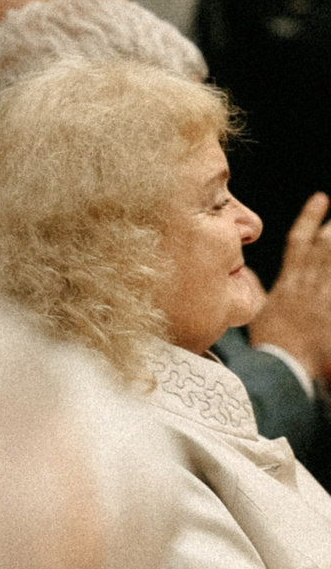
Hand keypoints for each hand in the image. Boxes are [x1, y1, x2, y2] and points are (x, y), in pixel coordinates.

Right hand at [251, 192, 330, 382]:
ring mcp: (323, 300)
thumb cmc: (271, 345)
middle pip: (323, 248)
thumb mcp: (257, 313)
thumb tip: (245, 274)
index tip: (323, 198)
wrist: (281, 369)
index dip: (310, 218)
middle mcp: (306, 287)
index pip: (298, 242)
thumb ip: (256, 290)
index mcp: (287, 284)